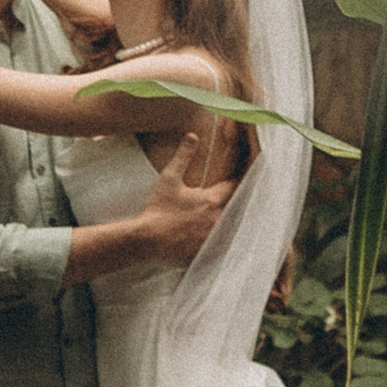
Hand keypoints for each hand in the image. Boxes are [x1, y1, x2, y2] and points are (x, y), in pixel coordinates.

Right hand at [138, 150, 232, 264]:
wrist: (149, 239)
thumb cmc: (159, 208)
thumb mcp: (169, 178)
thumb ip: (183, 156)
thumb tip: (192, 137)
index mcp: (212, 200)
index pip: (233, 185)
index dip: (232, 181)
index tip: (230, 179)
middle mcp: (218, 218)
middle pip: (237, 206)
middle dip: (234, 200)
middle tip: (230, 196)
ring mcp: (214, 236)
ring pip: (232, 226)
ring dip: (230, 219)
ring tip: (226, 215)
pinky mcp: (208, 250)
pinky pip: (222, 243)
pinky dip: (222, 237)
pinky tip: (217, 235)